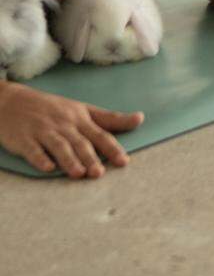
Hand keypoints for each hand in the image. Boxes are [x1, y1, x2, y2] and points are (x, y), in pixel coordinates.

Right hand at [0, 83, 143, 178]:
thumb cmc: (52, 109)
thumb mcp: (80, 109)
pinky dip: (40, 159)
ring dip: (69, 160)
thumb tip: (139, 119)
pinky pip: (33, 150)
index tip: (123, 161)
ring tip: (79, 174)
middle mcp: (64, 123)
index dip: (112, 147)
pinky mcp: (24, 139)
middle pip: (80, 142)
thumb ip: (108, 118)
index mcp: (79, 116)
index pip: (100, 132)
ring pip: (59, 146)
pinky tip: (48, 168)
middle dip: (91, 157)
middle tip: (99, 174)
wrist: (12, 101)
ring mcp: (43, 130)